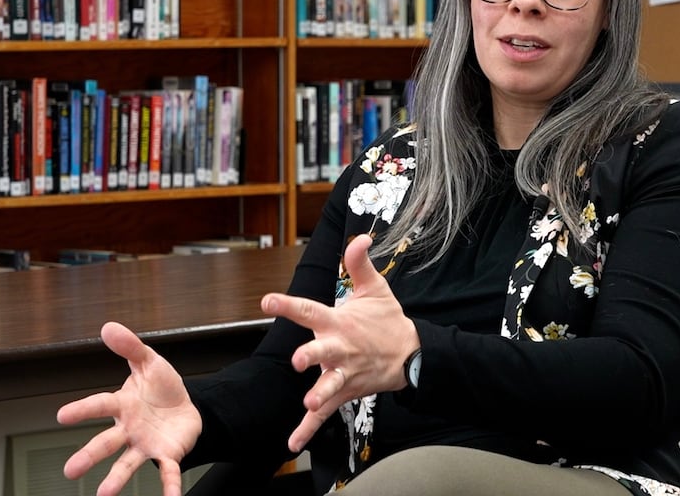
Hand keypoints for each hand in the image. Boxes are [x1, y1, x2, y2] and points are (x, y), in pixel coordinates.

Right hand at [57, 322, 201, 495]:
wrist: (188, 407)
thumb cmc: (161, 388)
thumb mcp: (149, 361)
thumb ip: (130, 347)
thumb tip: (108, 327)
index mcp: (122, 405)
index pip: (100, 405)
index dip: (82, 409)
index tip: (61, 415)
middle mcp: (129, 429)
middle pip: (106, 442)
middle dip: (88, 455)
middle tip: (70, 471)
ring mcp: (145, 445)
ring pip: (127, 463)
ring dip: (116, 479)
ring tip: (103, 493)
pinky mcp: (166, 455)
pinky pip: (167, 472)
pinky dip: (169, 486)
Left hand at [261, 233, 419, 452]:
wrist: (411, 355)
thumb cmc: (388, 320)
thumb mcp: (377, 289)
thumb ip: (360, 263)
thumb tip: (359, 236)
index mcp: (340, 322)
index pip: (310, 310)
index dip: (288, 305)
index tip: (267, 301)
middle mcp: (340, 348)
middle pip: (322, 352)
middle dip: (312, 355)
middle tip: (298, 360)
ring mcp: (343, 373)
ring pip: (328, 385)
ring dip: (319, 395)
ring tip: (309, 404)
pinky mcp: (346, 392)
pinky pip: (325, 414)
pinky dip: (308, 429)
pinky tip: (292, 443)